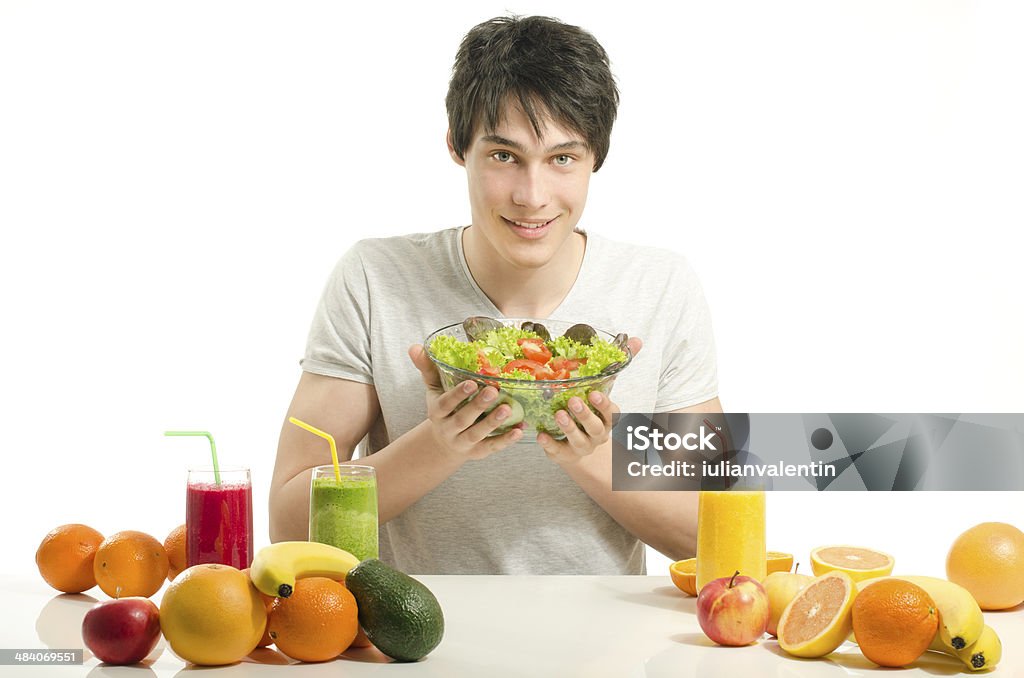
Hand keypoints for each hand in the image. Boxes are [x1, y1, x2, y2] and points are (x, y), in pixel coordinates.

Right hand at [409, 345, 522, 460]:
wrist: (442, 444)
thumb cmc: (443, 409)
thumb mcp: (433, 389)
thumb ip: (427, 369)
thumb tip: (414, 347)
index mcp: (437, 413)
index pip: (445, 404)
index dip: (458, 394)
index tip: (472, 383)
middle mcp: (448, 429)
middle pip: (462, 419)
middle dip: (478, 406)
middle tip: (493, 391)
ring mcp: (462, 443)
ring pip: (477, 435)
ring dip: (492, 423)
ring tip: (508, 409)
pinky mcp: (477, 453)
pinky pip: (491, 447)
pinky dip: (505, 440)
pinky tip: (519, 430)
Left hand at [537, 337, 642, 463]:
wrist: (576, 445)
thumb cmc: (590, 411)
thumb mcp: (600, 390)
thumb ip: (615, 366)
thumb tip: (637, 340)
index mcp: (607, 419)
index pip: (611, 413)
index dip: (603, 404)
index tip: (593, 393)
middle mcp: (598, 434)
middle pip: (596, 428)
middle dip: (585, 415)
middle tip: (573, 401)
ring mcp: (582, 446)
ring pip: (579, 441)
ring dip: (569, 428)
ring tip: (558, 414)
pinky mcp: (565, 455)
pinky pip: (558, 452)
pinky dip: (550, 445)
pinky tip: (541, 435)